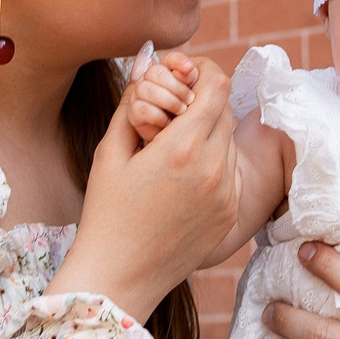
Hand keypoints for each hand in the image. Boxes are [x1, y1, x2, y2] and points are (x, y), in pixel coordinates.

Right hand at [54, 57, 239, 319]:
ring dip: (209, 135)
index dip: (202, 72)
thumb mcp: (110, 152)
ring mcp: (228, 194)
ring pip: (230, 142)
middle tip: (172, 115)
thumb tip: (147, 60)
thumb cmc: (106, 213)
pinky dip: (214, 165)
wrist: (119, 278)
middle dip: (201, 104)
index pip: (215, 85)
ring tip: (173, 153)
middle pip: (225, 111)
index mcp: (182, 147)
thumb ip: (132, 101)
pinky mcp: (232, 215)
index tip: (184, 77)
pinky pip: (233, 173)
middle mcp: (214, 168)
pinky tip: (183, 181)